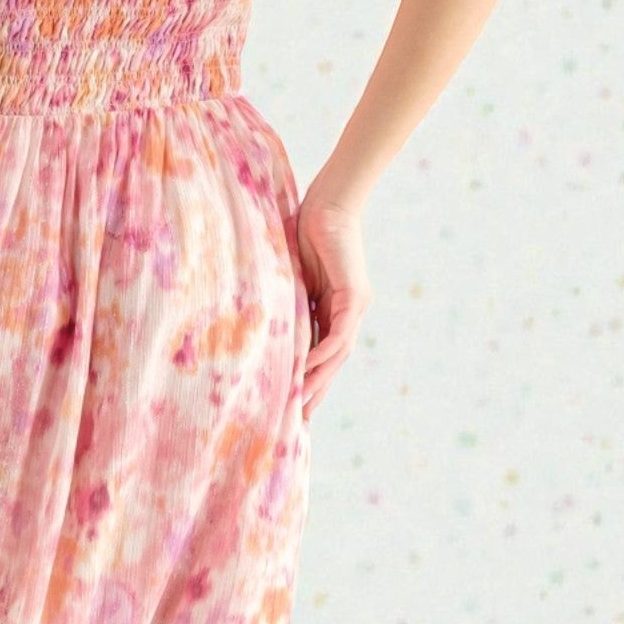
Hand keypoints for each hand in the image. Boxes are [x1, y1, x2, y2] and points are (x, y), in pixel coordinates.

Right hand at [294, 193, 372, 421]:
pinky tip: (309, 369)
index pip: (322, 351)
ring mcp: (355, 305)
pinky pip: (339, 333)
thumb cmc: (305, 232)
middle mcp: (349, 311)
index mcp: (333, 308)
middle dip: (317, 390)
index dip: (310, 378)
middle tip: (301, 419)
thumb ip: (289, 303)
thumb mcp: (293, 278)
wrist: (328, 204)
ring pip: (339, 354)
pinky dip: (324, 352)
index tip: (294, 402)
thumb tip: (268, 327)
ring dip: (321, 380)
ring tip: (302, 402)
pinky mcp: (354, 295)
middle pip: (334, 361)